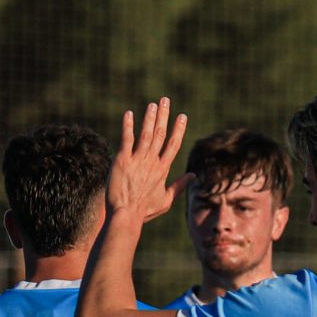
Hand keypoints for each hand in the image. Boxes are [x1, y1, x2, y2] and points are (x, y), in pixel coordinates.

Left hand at [107, 97, 191, 223]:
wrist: (126, 215)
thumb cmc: (144, 211)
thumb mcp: (166, 200)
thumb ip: (179, 186)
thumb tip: (194, 176)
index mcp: (163, 169)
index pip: (173, 144)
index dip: (178, 129)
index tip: (182, 116)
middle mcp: (152, 162)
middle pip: (160, 134)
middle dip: (164, 116)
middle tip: (165, 100)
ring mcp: (137, 160)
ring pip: (146, 134)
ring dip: (150, 118)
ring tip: (153, 104)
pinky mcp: (123, 161)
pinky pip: (127, 139)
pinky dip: (128, 126)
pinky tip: (129, 114)